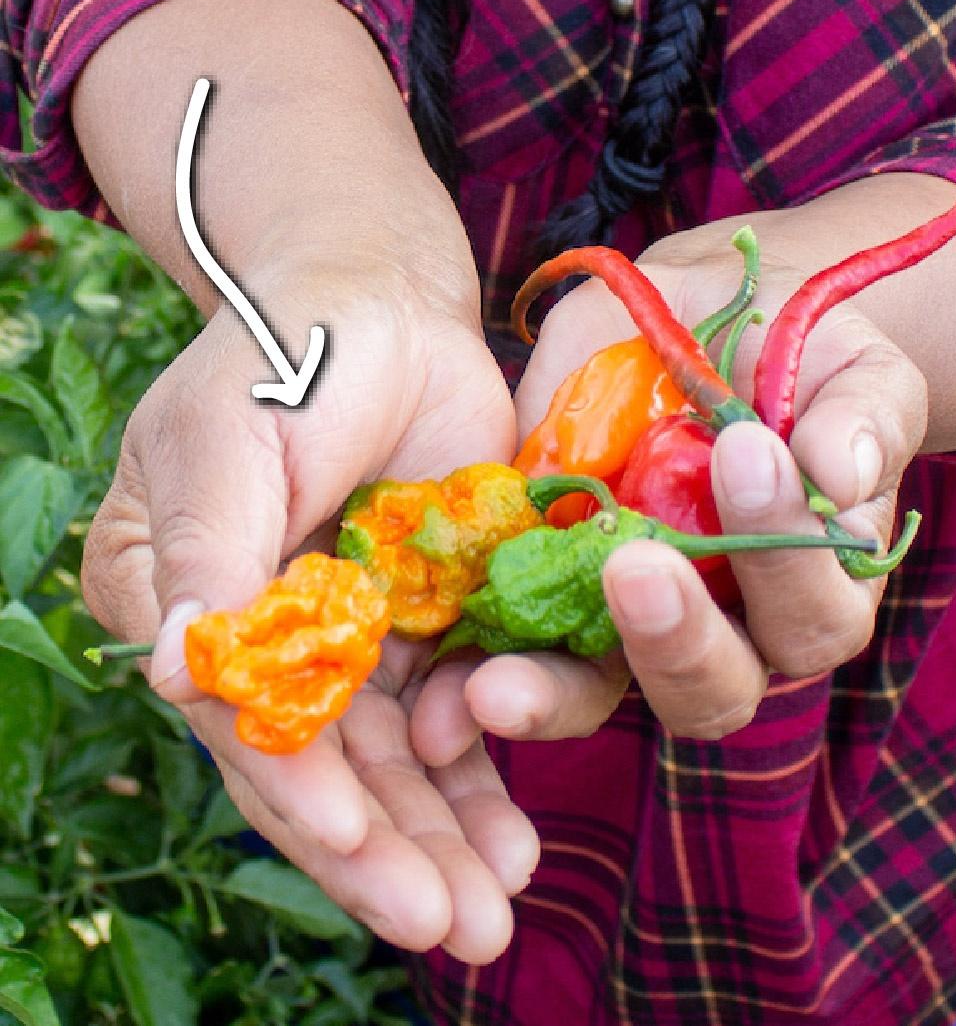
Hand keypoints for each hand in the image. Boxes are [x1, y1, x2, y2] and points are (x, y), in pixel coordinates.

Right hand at [81, 258, 537, 963]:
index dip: (294, 784)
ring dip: (446, 831)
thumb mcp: (225, 444)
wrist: (385, 303)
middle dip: (387, 850)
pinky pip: (463, 706)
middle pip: (328, 765)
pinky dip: (487, 765)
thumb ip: (205, 555)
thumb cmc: (286, 356)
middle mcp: (272, 638)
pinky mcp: (435, 613)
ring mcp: (359, 632)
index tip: (351, 840)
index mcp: (188, 603)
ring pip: (401, 757)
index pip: (240, 719)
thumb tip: (166, 671)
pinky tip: (514, 829)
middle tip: (452, 927)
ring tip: (495, 902)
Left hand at [408, 235, 927, 759]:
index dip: (786, 558)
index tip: (743, 454)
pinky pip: (516, 645)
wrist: (699, 322)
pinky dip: (477, 664)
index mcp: (809, 588)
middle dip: (675, 642)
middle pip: (711, 689)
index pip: (813, 617)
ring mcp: (624, 617)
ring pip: (599, 692)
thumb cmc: (793, 351)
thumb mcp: (847, 367)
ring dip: (551, 695)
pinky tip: (439, 675)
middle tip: (635, 568)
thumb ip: (862, 417)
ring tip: (492, 686)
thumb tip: (845, 472)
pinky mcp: (547, 585)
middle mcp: (721, 625)